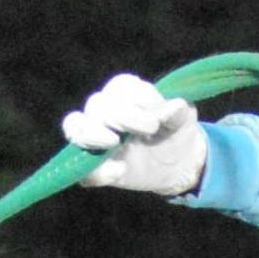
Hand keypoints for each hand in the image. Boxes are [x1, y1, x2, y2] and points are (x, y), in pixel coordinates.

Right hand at [61, 73, 207, 195]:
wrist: (177, 164)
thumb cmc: (176, 132)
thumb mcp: (184, 121)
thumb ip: (179, 113)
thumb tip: (175, 106)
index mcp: (126, 92)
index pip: (120, 86)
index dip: (138, 100)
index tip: (157, 118)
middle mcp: (104, 111)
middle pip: (96, 104)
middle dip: (122, 116)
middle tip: (148, 130)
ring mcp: (96, 137)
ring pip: (74, 126)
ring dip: (93, 134)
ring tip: (114, 143)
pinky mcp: (95, 166)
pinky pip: (80, 167)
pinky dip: (96, 170)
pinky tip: (119, 171)